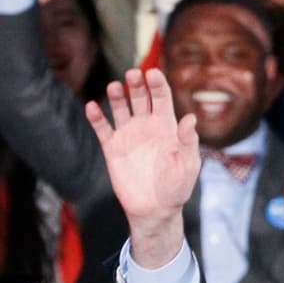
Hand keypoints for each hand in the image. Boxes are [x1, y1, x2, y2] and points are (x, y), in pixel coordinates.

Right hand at [86, 68, 199, 267]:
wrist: (155, 209)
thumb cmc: (177, 187)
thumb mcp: (188, 164)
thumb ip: (188, 142)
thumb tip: (190, 118)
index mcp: (167, 125)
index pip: (162, 97)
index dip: (157, 84)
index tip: (153, 73)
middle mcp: (147, 125)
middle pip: (140, 97)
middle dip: (136, 84)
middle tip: (132, 75)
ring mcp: (129, 135)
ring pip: (120, 108)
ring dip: (116, 96)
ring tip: (114, 87)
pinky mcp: (112, 148)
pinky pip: (102, 128)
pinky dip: (96, 117)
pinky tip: (92, 107)